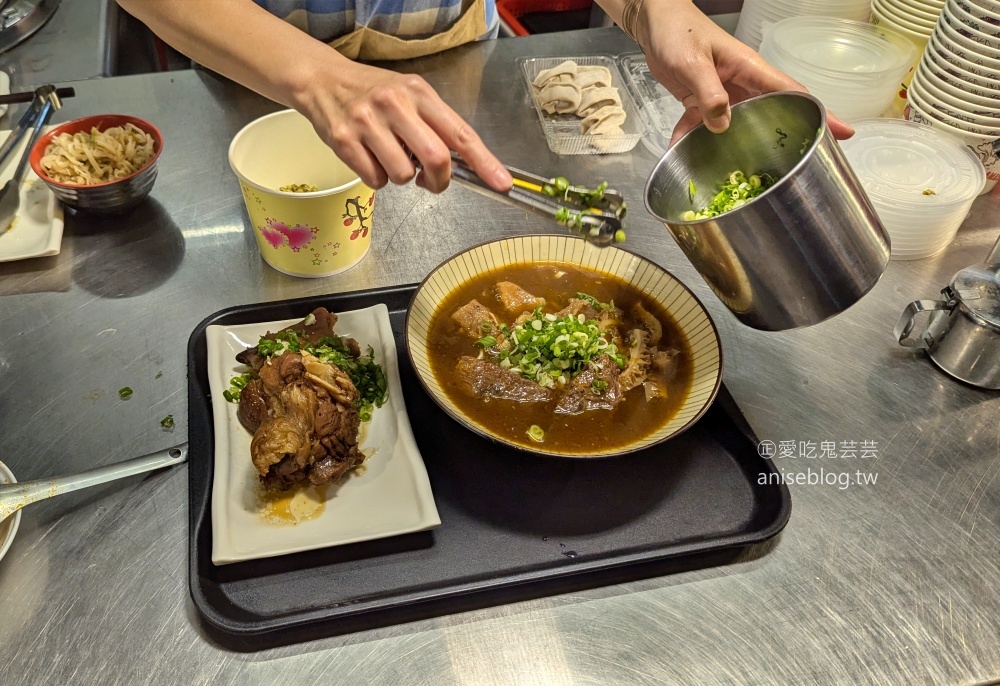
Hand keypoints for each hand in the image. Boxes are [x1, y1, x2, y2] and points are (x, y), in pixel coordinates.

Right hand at [300, 62, 512, 192]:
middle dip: (439, 180)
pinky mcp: (345, 142)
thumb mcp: (410, 96)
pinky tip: (370, 157)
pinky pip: (376, 180)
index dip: (484, 161)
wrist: (324, 81)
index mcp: (419, 93)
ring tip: (390, 156)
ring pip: (404, 175)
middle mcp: (396, 105)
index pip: (460, 133)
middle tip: (431, 181)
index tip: (501, 183)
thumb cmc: (375, 93)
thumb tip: (463, 166)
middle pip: (436, 158)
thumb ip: (436, 126)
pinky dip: (377, 178)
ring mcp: (368, 123)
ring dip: (403, 178)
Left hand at [633, 0, 854, 144]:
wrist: (654, 24)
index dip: (820, 112)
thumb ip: (709, 93)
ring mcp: (723, 93)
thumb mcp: (693, 62)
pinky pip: (700, 125)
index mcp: (750, 69)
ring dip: (731, 147)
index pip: (793, 91)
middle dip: (783, 138)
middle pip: (771, 114)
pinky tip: (679, 152)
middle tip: (796, 166)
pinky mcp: (702, 100)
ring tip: (736, 175)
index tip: (843, 132)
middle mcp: (742, 83)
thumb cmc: (678, 32)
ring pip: (735, 125)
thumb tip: (723, 125)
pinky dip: (690, 138)